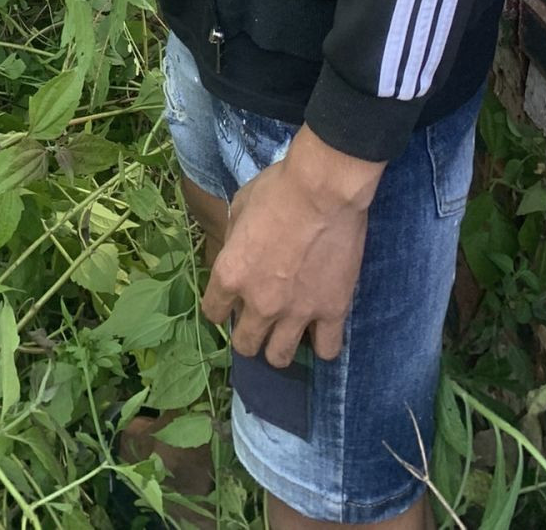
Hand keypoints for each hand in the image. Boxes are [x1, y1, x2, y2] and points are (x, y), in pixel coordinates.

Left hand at [200, 126, 384, 367]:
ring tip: (288, 329)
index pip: (213, 312)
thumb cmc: (278, 189)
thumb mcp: (239, 206)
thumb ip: (234, 239)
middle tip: (260, 317)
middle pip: (245, 344)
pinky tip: (321, 329)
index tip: (231, 299)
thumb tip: (237, 252)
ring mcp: (297, 312)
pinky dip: (323, 344)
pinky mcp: (332, 311)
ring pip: (279, 357)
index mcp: (231, 274)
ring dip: (279, 345)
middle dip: (248, 333)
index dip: (221, 306)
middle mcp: (259, 303)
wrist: (324, 189)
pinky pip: (327, 350)